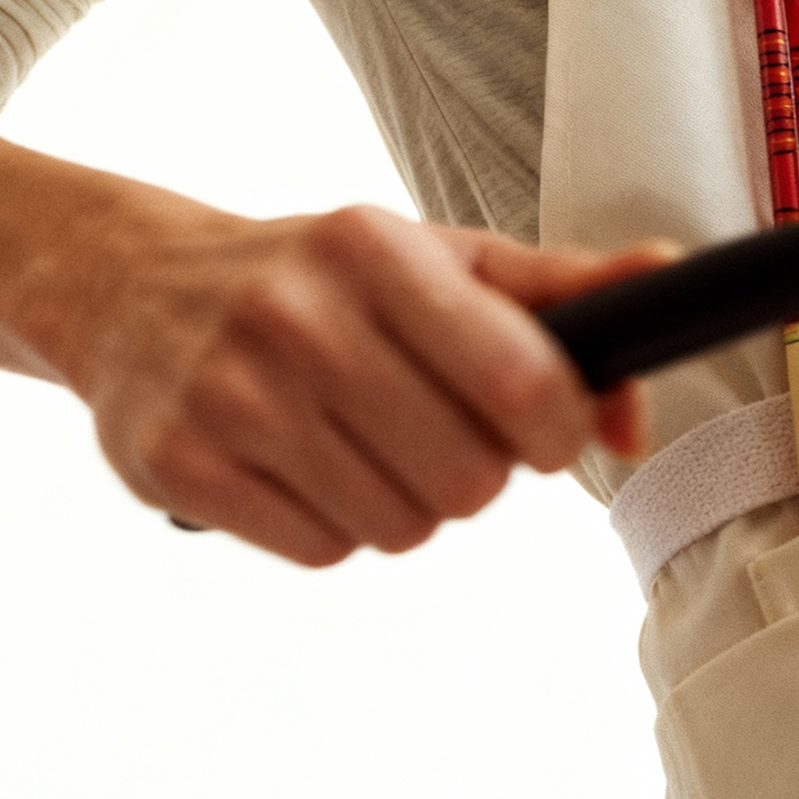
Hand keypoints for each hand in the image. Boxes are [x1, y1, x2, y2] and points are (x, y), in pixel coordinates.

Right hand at [67, 204, 672, 565]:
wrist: (137, 289)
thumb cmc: (324, 277)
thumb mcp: (441, 257)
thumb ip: (564, 291)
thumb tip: (661, 317)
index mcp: (375, 248)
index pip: (524, 380)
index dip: (556, 427)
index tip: (542, 423)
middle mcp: (296, 313)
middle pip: (469, 478)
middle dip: (476, 470)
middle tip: (435, 428)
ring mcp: (229, 393)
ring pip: (401, 526)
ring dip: (406, 503)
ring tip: (363, 441)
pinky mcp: (177, 466)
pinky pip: (324, 551)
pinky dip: (334, 525)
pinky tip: (303, 466)